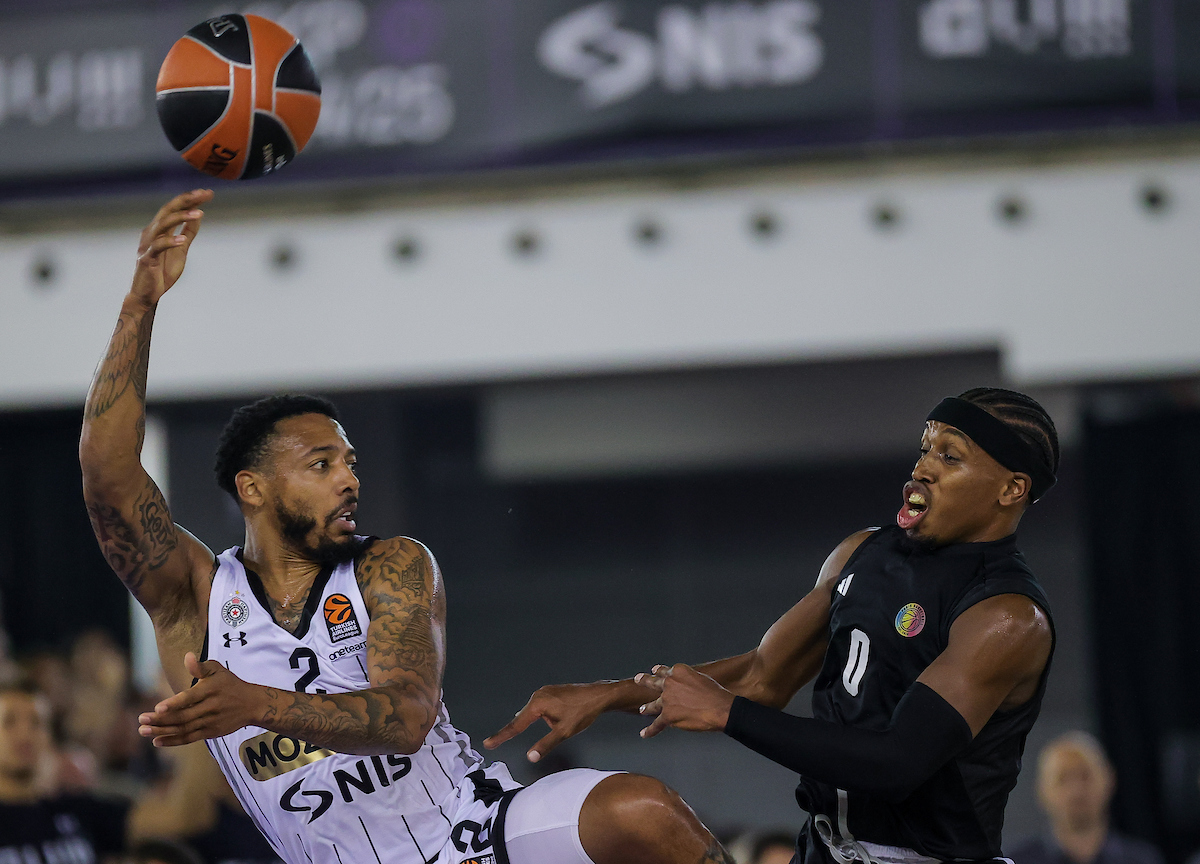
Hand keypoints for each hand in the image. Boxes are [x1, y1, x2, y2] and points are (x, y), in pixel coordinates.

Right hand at [130, 189, 213, 307]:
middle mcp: (151, 233)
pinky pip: (157, 247)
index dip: (190, 200)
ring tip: (199, 213)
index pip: (174, 209)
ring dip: (180, 217)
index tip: (207, 193)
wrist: (146, 295)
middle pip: (167, 210)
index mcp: (159, 230)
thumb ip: (188, 233)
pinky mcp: (146, 259)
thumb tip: (198, 215)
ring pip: (162, 225)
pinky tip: (181, 240)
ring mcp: (147, 245)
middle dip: (186, 201)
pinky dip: (169, 242)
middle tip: (203, 194)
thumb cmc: (161, 272)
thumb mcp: (181, 250)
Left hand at [138, 652, 260, 746]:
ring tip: (143, 730)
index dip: (173, 704)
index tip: (157, 707)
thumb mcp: (218, 670)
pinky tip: (157, 741)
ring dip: (162, 731)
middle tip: (141, 719)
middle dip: (160, 719)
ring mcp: (210, 722)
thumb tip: (187, 656)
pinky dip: (173, 741)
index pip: (189, 698)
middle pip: (182, 716)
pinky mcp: (210, 733)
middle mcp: (210, 707)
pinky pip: (189, 738)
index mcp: (210, 690)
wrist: (252, 704)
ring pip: (183, 729)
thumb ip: (200, 666)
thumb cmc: (230, 684)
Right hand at [483, 683, 609, 762]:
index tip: (488, 743)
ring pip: (534, 714)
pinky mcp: (551, 692)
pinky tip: (560, 717)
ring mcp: (544, 692)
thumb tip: (531, 756)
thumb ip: (546, 744)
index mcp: (538, 704)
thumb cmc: (583, 711)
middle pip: (523, 719)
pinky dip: (544, 717)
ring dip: (540, 723)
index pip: (515, 725)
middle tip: (517, 739)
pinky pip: (542, 708)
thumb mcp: (564, 732)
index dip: (501, 736)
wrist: (599, 696)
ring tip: (563, 722)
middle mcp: (538, 695)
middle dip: (521, 730)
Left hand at [635, 664, 734, 739]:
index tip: (654, 670)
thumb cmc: (715, 693)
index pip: (665, 671)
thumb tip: (685, 688)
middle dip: (645, 680)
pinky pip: (656, 724)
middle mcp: (670, 683)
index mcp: (678, 671)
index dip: (659, 671)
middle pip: (655, 682)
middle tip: (638, 679)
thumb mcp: (701, 678)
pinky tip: (644, 733)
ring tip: (642, 709)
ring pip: (654, 704)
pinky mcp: (668, 716)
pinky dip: (650, 730)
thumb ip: (689, 681)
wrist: (719, 708)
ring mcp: (667, 700)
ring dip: (647, 707)